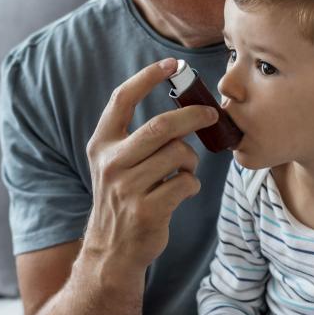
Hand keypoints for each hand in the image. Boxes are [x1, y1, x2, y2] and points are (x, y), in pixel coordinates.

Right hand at [83, 59, 218, 271]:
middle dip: (193, 116)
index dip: (147, 77)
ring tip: (184, 170)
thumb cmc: (123, 199)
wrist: (112, 250)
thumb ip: (138, 137)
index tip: (172, 64)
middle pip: (160, 126)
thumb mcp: (116, 164)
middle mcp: (111, 163)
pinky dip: (191, 184)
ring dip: (191, 161)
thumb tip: (185, 107)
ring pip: (178, 155)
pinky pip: (185, 183)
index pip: (121, 99)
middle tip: (212, 113)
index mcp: (101, 144)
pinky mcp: (147, 210)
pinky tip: (181, 192)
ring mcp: (127, 188)